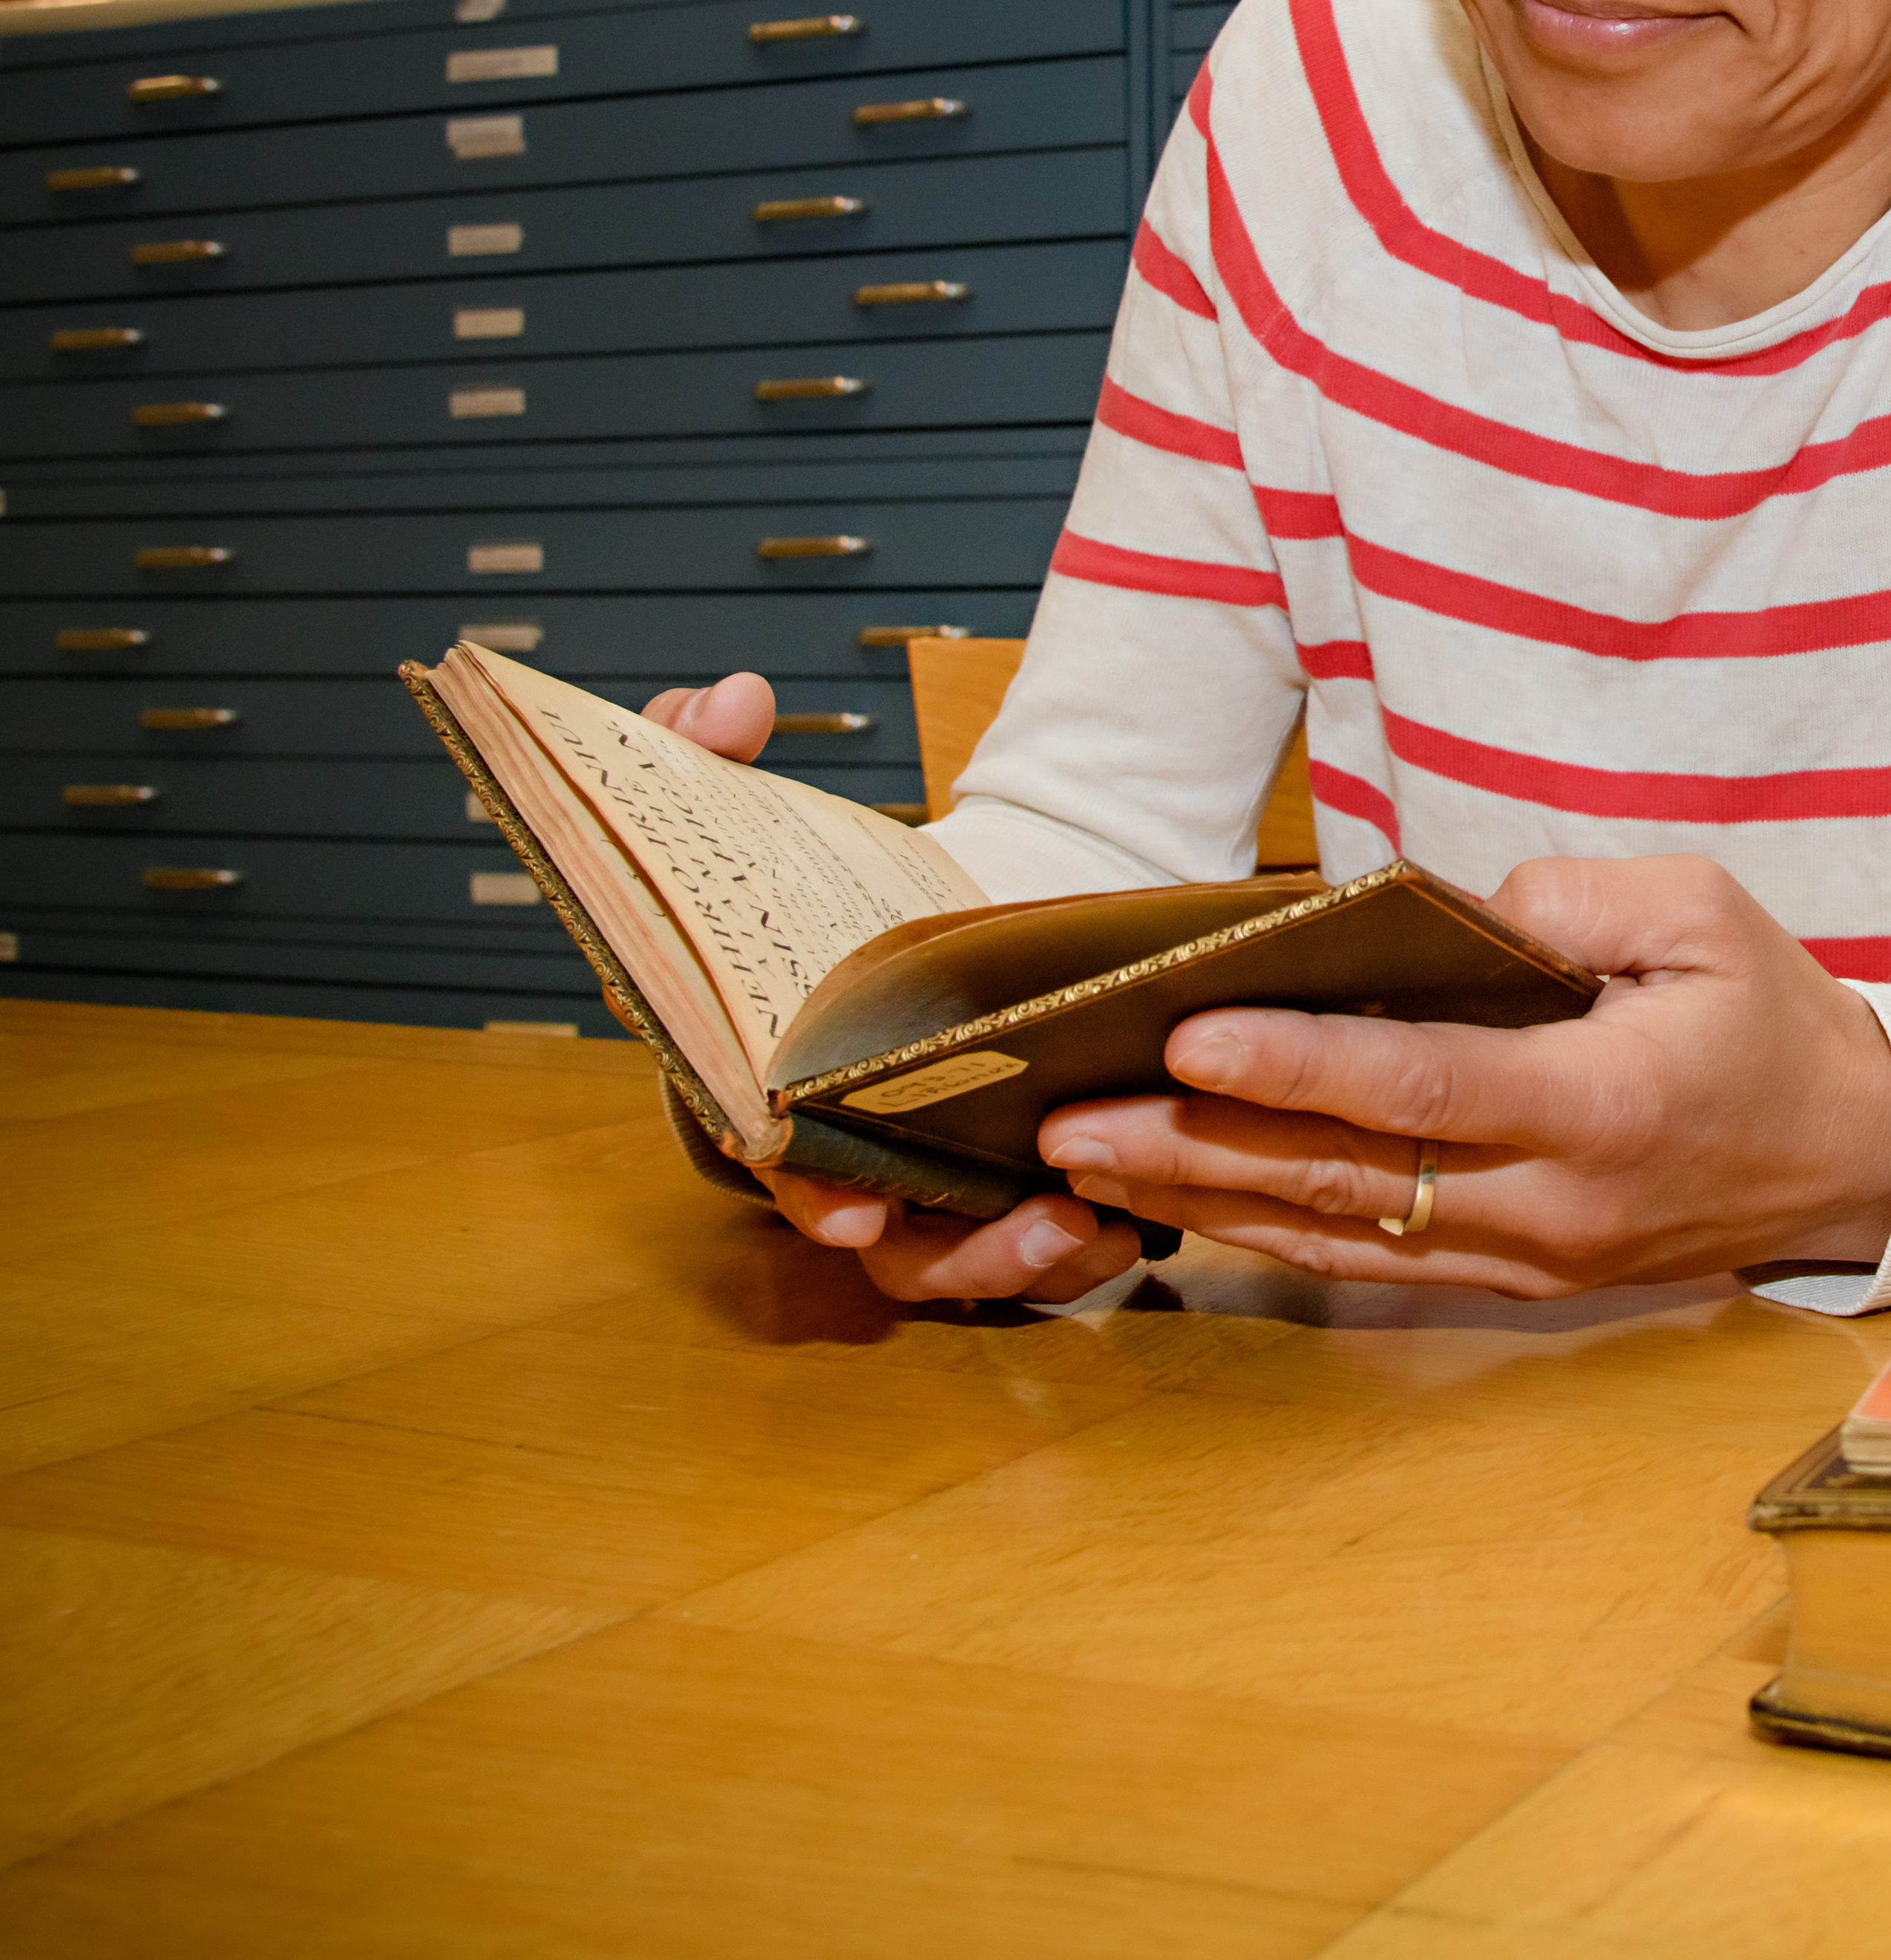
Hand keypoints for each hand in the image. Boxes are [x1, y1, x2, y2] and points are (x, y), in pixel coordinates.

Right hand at [644, 672, 1133, 1302]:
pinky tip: (1116, 1233)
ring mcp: (902, 1176)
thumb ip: (708, 740)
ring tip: (1059, 1226)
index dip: (725, 1119)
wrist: (971, 927)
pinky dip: (1060, 1261)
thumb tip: (731, 699)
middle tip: (876, 1218)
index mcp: (742, 1053)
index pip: (704, 1089)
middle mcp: (815, 1137)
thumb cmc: (849, 886)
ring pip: (918, 1255)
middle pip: (814, 1205)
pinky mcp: (983, 1193)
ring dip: (979, 1260)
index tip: (773, 1140)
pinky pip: (1008, 1255)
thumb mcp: (764, 799)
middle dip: (841, 1216)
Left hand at [1041, 855, 1890, 1296]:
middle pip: (1349, 1183)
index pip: (1422, 1090)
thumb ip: (1573, 902)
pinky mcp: (1521, 1281)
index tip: (1190, 1037)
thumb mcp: (1702, 912)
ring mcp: (1533, 1259)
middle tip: (1068, 1120)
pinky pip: (1375, 1262)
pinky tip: (1184, 1204)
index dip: (1299, 1066)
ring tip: (1086, 1165)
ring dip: (1206, 1203)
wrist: (1854, 1152)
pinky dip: (1271, 1233)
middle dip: (1199, 1149)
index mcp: (1603, 1105)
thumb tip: (1448, 909)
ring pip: (1342, 1239)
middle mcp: (1555, 1205)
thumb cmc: (1774, 1014)